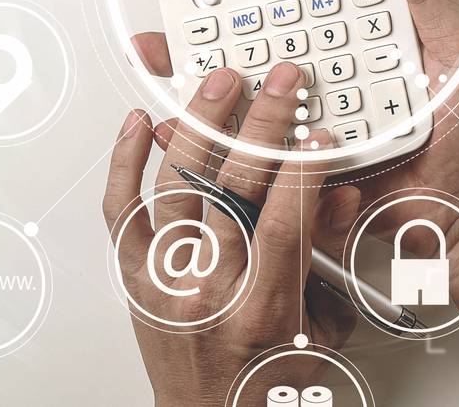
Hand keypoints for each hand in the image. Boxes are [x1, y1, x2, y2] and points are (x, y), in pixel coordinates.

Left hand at [105, 0, 364, 406]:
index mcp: (262, 311)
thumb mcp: (322, 328)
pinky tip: (137, 123)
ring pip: (177, 186)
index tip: (319, 130)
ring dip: (200, 125)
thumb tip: (339, 190)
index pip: (284, 222)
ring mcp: (162, 281)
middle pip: (233, 190)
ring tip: (219, 82)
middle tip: (281, 81)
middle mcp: (207, 293)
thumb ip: (329, 256)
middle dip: (262, 125)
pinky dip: (125, 162)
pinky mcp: (131, 277)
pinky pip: (120, 211)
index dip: (304, 170)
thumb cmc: (267, 381)